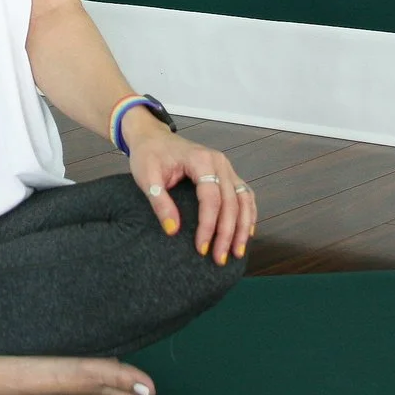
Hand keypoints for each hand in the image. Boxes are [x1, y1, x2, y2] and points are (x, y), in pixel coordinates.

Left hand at [127, 124, 254, 265]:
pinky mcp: (226, 173)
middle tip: (220, 258)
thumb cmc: (148, 155)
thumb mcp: (146, 177)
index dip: (208, 226)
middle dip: (228, 233)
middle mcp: (219, 162)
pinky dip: (248, 214)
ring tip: (237, 252)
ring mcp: (226, 167)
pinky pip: (244, 194)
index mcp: (201, 160)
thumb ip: (159, 202)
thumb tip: (173, 230)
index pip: (211, 199)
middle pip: (231, 202)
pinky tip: (246, 232)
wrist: (152, 136)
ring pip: (244, 199)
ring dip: (243, 227)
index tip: (201, 248)